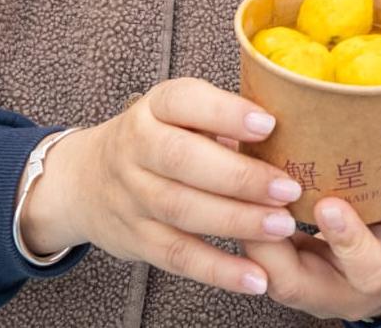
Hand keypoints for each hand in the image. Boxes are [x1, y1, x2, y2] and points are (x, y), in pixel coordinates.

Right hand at [19, 78, 302, 297]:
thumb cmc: (159, 139)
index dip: (225, 113)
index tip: (269, 124)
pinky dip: (219, 270)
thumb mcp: (179, 113)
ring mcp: (131, 196)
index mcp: (154, 107)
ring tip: (282, 227)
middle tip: (288, 189)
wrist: (86, 181)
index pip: (184, 101)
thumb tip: (293, 126)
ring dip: (237, 222)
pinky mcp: (136, 239)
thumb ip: (223, 117)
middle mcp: (135, 148)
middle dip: (240, 177)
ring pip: (181, 210)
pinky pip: (178, 257)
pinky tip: (256, 278)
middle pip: (183, 160)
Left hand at [243, 79, 380, 319]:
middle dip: (267, 227)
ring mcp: (297, 291)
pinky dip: (231, 213)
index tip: (331, 207)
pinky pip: (246, 254)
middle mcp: (332, 292)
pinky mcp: (269, 279)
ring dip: (239, 214)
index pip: (363, 264)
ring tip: (228, 160)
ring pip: (258, 263)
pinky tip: (220, 169)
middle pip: (290, 277)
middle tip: (256, 173)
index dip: (347, 237)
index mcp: (377, 272)